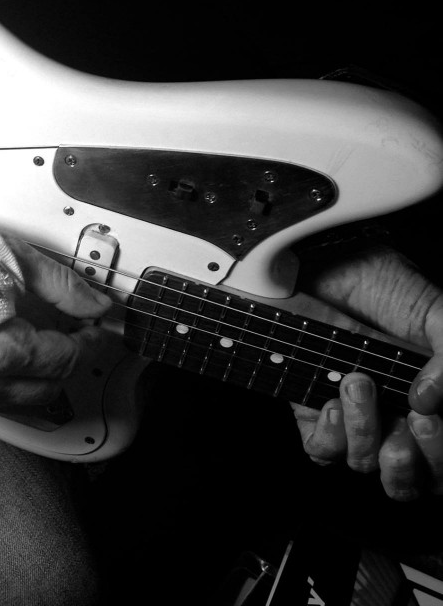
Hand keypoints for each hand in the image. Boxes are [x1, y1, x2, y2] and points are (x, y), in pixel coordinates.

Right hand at [0, 234, 112, 409]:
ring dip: (29, 373)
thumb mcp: (4, 254)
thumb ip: (60, 284)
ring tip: (27, 334)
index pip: (68, 359)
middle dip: (64, 360)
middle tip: (69, 329)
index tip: (95, 324)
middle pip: (45, 389)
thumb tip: (93, 302)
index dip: (89, 338)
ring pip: (10, 399)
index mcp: (0, 352)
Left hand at [291, 243, 442, 499]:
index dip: (441, 455)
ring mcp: (354, 415)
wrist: (315, 261)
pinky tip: (330, 402)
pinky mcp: (312, 408)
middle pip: (416, 480)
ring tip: (356, 381)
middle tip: (409, 415)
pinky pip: (324, 450)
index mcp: (433, 401)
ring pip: (369, 466)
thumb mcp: (434, 314)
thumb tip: (430, 402)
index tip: (428, 416)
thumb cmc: (377, 281)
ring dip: (367, 432)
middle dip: (415, 458)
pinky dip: (331, 435)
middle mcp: (397, 417)